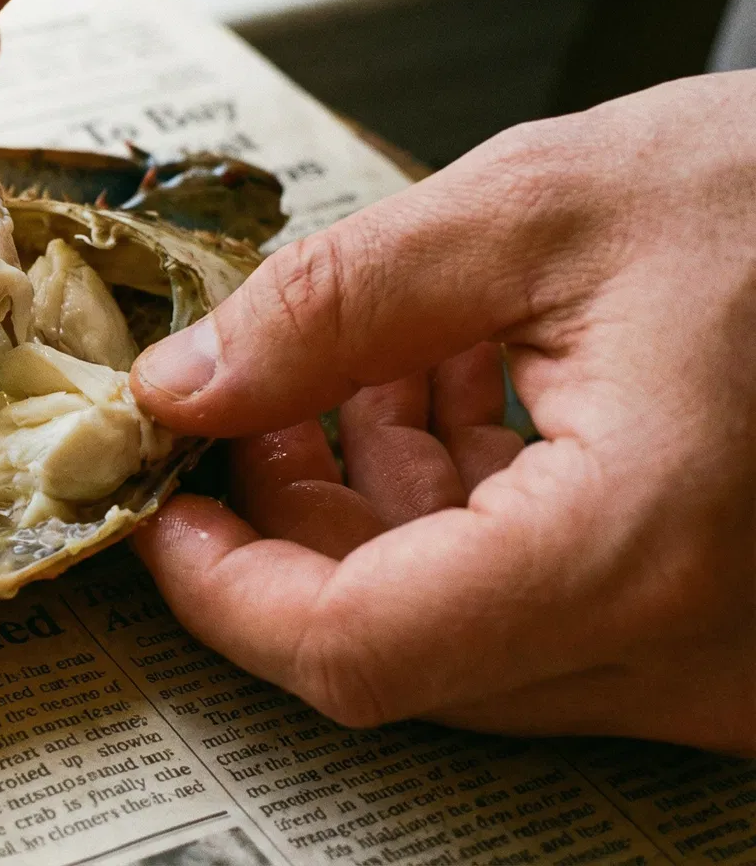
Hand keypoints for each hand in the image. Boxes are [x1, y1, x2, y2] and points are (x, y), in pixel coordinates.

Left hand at [127, 71, 755, 753]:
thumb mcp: (536, 209)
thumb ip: (334, 305)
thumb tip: (189, 385)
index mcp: (640, 547)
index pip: (359, 650)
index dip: (224, 590)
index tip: (165, 509)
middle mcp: (689, 648)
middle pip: (401, 645)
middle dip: (290, 529)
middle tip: (243, 410)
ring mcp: (710, 657)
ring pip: (460, 630)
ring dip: (370, 508)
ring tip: (351, 371)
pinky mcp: (710, 629)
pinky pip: (536, 608)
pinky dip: (457, 512)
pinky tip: (437, 391)